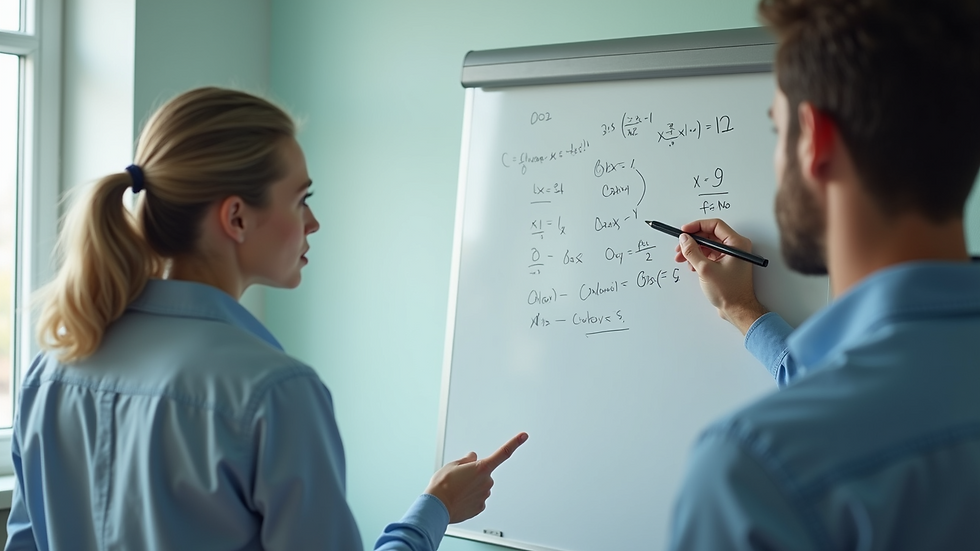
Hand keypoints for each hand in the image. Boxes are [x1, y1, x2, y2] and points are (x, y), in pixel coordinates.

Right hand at [425, 432, 528, 523]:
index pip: (503, 453)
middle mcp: (487, 482)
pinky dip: (470, 498)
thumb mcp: (452, 465)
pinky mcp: (480, 507)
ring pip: (480, 487)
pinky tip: (459, 499)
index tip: (524, 436)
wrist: (437, 507)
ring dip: (471, 487)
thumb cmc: (442, 486)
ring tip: (456, 490)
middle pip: (484, 473)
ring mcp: (484, 495)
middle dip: (474, 474)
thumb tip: (472, 457)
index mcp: (482, 468)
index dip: (514, 443)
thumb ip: (466, 460)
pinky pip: (477, 499)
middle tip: (459, 479)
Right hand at [674, 218, 767, 333]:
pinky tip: (691, 266)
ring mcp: (731, 255)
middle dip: (692, 241)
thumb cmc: (729, 292)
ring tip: (682, 259)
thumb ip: (692, 251)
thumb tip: (684, 239)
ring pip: (708, 245)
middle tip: (680, 247)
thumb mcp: (705, 269)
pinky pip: (709, 254)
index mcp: (737, 244)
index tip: (684, 231)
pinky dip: (698, 258)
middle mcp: (736, 247)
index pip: (715, 225)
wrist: (736, 309)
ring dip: (693, 250)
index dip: (697, 226)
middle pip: (710, 235)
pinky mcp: (726, 263)